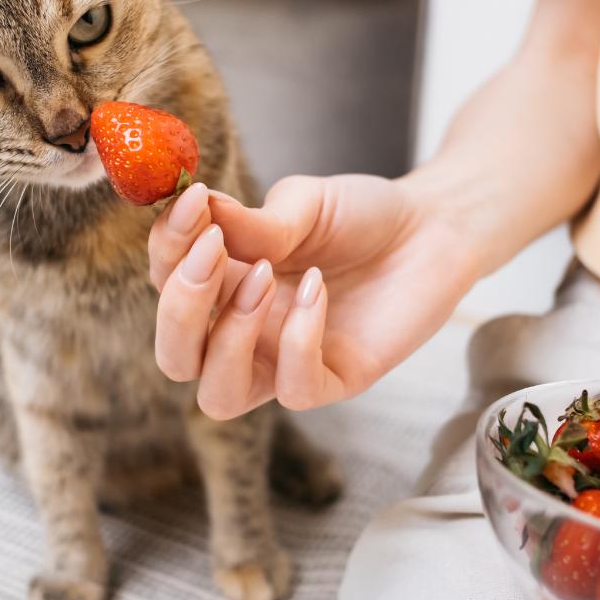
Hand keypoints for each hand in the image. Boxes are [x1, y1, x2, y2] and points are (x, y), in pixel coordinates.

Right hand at [147, 174, 475, 418]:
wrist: (433, 227)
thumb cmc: (361, 215)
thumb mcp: (303, 203)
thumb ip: (252, 219)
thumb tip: (198, 208)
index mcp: (223, 282)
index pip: (165, 281)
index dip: (167, 246)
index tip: (194, 202)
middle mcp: (244, 330)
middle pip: (176, 356)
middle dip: (179, 308)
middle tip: (214, 250)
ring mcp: (284, 361)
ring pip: (218, 396)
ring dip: (228, 339)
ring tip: (265, 276)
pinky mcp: (333, 380)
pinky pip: (293, 390)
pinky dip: (297, 341)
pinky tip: (316, 288)